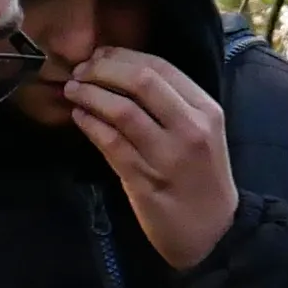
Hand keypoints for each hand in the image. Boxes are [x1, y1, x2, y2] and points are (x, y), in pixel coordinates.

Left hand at [67, 47, 238, 270]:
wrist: (213, 232)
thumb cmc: (202, 179)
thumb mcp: (203, 133)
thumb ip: (173, 104)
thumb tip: (122, 71)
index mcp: (207, 111)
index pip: (160, 66)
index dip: (122, 56)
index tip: (100, 56)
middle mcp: (191, 128)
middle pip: (141, 81)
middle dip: (103, 69)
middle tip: (81, 71)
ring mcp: (168, 156)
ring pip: (122, 110)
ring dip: (90, 94)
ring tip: (73, 90)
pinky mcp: (145, 180)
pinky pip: (110, 142)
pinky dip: (89, 123)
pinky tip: (79, 116)